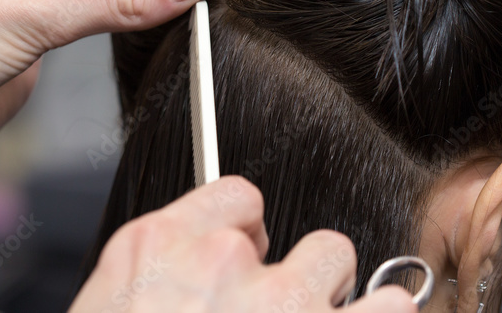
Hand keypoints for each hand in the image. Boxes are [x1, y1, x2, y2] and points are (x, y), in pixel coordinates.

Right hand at [71, 176, 417, 312]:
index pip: (233, 198)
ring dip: (330, 292)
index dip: (245, 234)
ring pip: (334, 256)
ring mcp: (281, 301)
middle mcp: (219, 259)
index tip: (245, 263)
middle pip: (270, 225)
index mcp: (157, 247)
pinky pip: (391, 307)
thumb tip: (194, 283)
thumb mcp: (110, 312)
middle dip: (286, 270)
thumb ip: (160, 282)